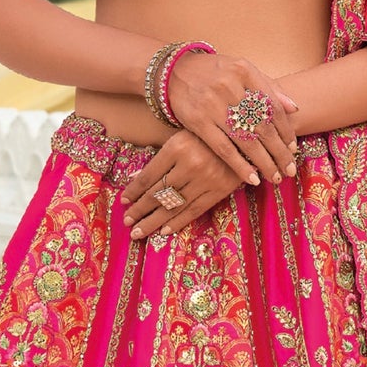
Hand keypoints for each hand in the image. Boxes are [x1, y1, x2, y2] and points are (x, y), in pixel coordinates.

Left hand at [121, 132, 248, 241]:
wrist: (244, 135)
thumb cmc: (205, 135)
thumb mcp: (179, 138)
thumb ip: (158, 160)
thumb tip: (134, 181)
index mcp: (177, 147)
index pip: (149, 175)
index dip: (134, 190)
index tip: (123, 201)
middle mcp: (191, 165)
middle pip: (159, 193)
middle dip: (140, 209)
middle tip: (126, 222)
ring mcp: (206, 180)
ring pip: (174, 206)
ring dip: (153, 221)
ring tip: (138, 232)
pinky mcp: (220, 190)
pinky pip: (194, 211)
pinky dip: (177, 222)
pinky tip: (163, 231)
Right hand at [165, 48, 300, 183]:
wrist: (174, 72)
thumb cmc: (214, 73)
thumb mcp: (241, 70)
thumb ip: (268, 87)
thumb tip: (294, 108)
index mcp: (244, 70)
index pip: (272, 106)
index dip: (286, 130)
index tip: (293, 148)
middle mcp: (230, 86)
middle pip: (262, 126)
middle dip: (279, 151)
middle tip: (290, 169)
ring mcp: (213, 105)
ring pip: (246, 140)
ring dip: (264, 162)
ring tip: (275, 176)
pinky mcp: (198, 121)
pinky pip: (224, 149)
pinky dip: (240, 165)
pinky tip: (251, 178)